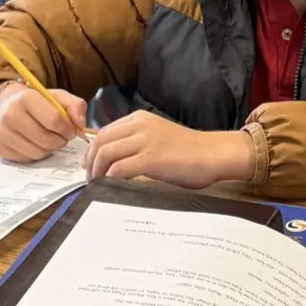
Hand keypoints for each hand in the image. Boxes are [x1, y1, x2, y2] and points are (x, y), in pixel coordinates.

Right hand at [0, 84, 87, 162]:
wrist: (7, 105)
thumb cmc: (37, 102)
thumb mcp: (58, 97)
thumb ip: (75, 105)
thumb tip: (81, 125)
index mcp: (26, 98)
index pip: (54, 120)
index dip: (68, 129)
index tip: (71, 130)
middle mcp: (10, 115)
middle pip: (46, 140)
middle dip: (60, 141)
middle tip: (61, 137)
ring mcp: (2, 133)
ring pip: (37, 152)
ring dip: (49, 149)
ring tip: (48, 139)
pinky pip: (27, 159)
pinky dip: (36, 154)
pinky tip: (35, 143)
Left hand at [83, 111, 256, 189]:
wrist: (214, 154)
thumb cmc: (190, 151)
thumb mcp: (157, 138)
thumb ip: (136, 143)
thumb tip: (113, 161)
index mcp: (139, 119)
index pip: (103, 132)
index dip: (92, 151)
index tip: (91, 167)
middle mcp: (139, 125)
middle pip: (100, 141)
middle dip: (90, 162)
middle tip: (90, 179)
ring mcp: (145, 140)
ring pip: (106, 153)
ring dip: (97, 171)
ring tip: (98, 185)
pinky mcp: (151, 158)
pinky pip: (119, 167)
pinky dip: (109, 178)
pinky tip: (110, 186)